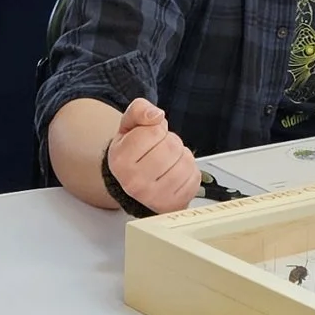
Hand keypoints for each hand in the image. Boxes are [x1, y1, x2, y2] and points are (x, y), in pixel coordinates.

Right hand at [108, 98, 200, 212]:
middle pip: (172, 147)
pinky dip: (189, 171)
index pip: (155, 132)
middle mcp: (134, 183)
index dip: (157, 129)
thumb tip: (156, 115)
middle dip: (170, 141)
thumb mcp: (129, 126)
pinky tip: (175, 173)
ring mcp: (154, 197)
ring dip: (181, 156)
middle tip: (160, 149)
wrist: (134, 183)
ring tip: (168, 161)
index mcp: (120, 161)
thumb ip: (139, 110)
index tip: (149, 137)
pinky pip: (194, 177)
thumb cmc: (132, 153)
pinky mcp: (173, 204)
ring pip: (185, 162)